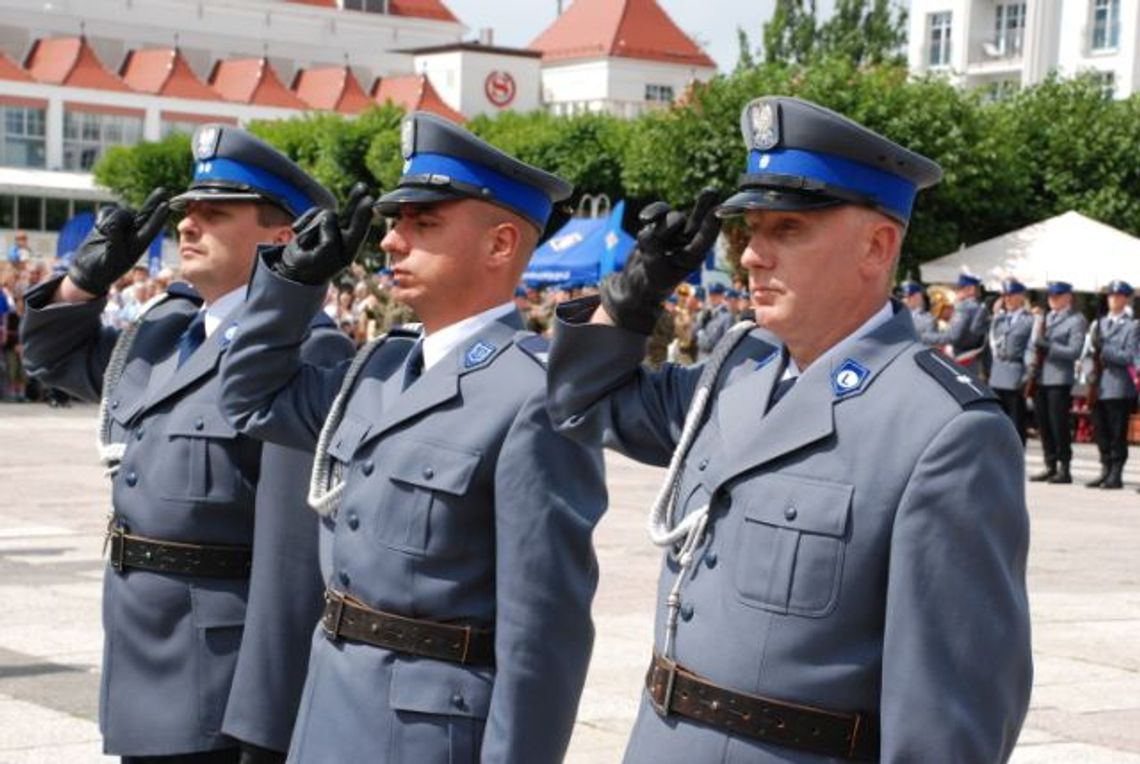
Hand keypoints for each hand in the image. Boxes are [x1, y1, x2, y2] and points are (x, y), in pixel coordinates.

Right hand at [67, 188, 169, 295]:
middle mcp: (133, 234)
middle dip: (154, 202)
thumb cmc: (102, 270)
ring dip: (112, 220)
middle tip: (164, 191)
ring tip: (103, 235)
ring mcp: (122, 226)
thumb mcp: (110, 259)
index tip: (167, 206)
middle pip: (145, 215)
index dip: (158, 217)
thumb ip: (114, 242)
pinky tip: (98, 229)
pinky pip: (107, 212)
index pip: (151, 228)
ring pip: (121, 213)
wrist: (87, 270)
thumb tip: (116, 223)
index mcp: (139, 245)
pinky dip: (101, 219)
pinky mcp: (108, 221)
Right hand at [273, 183, 374, 284]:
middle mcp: (344, 237)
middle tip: (363, 187)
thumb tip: (331, 214)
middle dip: (355, 201)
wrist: (293, 268)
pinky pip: (314, 211)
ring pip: (326, 214)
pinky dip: (305, 220)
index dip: (363, 215)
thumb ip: (328, 240)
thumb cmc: (310, 267)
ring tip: (303, 243)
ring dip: (312, 226)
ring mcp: (333, 227)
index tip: (369, 201)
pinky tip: (297, 232)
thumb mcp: (320, 259)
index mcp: (348, 250)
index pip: (358, 230)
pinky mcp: (321, 220)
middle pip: (351, 215)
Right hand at [599, 189, 720, 333]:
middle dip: (704, 205)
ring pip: (671, 217)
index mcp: (694, 257)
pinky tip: (643, 218)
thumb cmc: (651, 282)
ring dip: (660, 227)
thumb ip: (654, 247)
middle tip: (712, 191)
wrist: (637, 285)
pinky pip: (658, 212)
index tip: (717, 210)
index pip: (705, 237)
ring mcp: (673, 232)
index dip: (712, 223)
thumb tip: (651, 226)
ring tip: (649, 243)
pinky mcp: (659, 226)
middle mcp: (687, 242)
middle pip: (697, 220)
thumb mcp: (654, 269)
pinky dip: (651, 213)